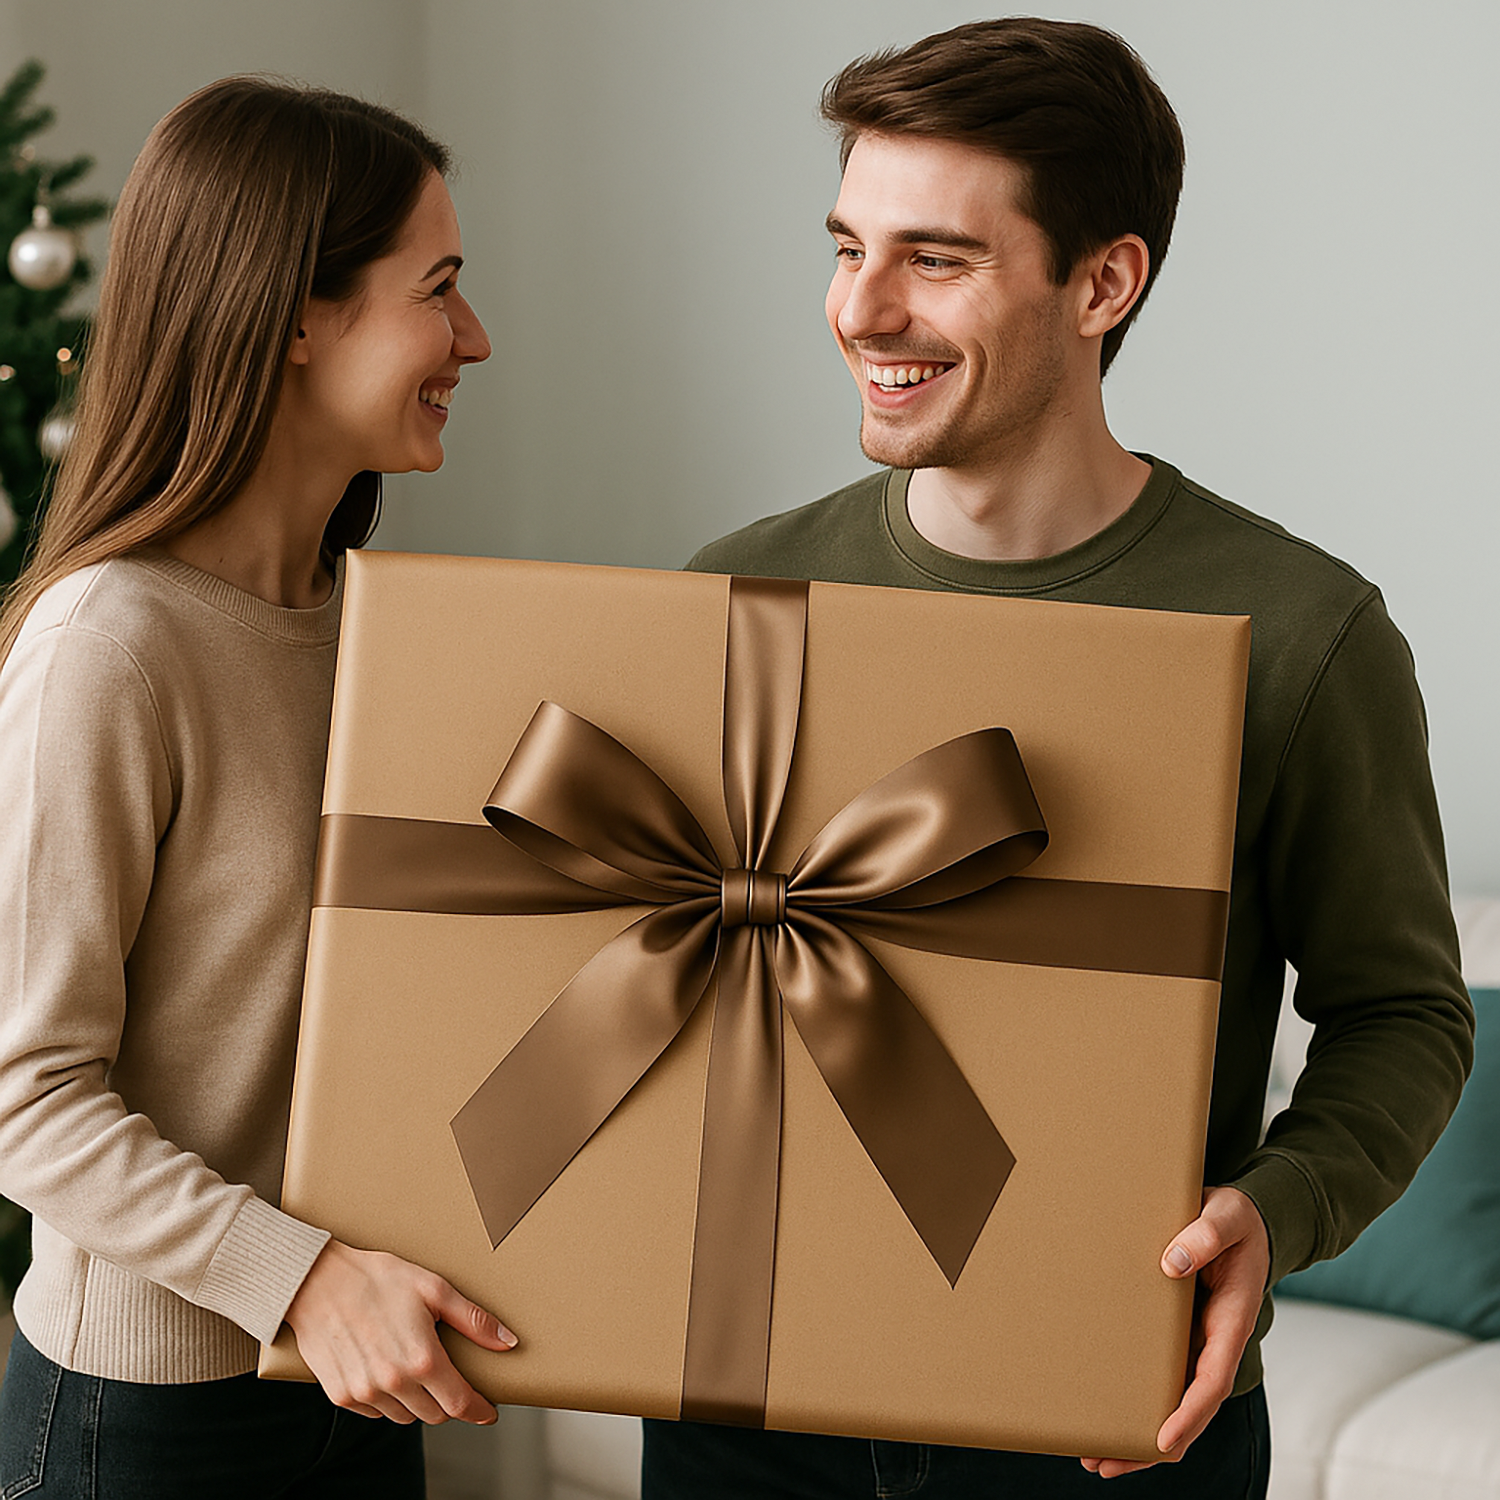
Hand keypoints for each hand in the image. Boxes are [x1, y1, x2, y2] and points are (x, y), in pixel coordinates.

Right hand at [284, 1238, 517, 1423]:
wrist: (318, 1280)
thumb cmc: (378, 1279)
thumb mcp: (434, 1289)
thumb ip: (473, 1320)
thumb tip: (507, 1342)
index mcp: (422, 1359)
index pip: (459, 1403)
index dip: (478, 1411)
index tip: (487, 1412)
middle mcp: (393, 1382)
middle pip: (434, 1414)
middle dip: (447, 1400)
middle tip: (447, 1376)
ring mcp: (365, 1392)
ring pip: (405, 1416)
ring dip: (416, 1401)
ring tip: (413, 1368)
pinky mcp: (341, 1395)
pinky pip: (375, 1412)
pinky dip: (386, 1399)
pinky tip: (386, 1370)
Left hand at [1079, 1185, 1268, 1478]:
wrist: (1240, 1216)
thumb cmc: (1236, 1217)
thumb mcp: (1228, 1215)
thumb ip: (1205, 1235)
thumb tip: (1171, 1263)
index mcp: (1232, 1320)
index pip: (1212, 1380)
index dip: (1189, 1414)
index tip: (1163, 1441)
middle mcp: (1213, 1340)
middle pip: (1188, 1407)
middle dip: (1152, 1443)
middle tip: (1105, 1463)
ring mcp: (1196, 1341)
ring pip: (1170, 1398)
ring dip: (1137, 1429)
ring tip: (1094, 1456)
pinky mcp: (1178, 1332)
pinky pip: (1158, 1374)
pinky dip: (1134, 1397)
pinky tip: (1104, 1411)